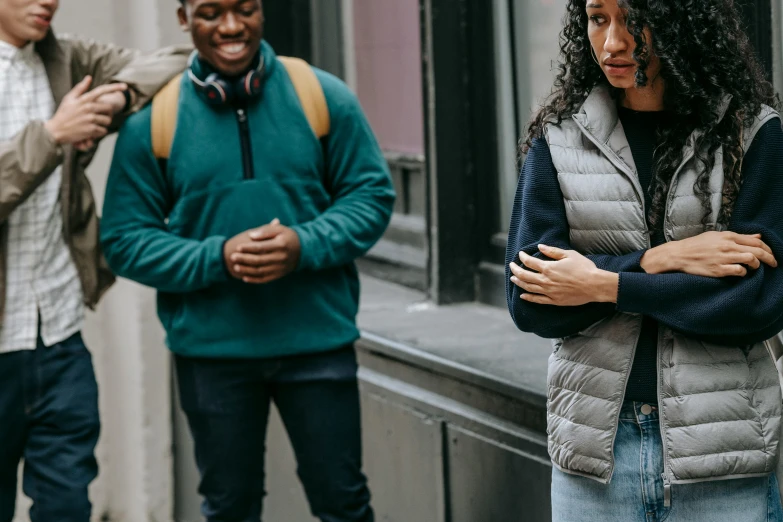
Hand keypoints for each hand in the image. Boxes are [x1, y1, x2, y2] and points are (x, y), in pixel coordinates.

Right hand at [44, 76, 127, 145]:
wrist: (56, 131)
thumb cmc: (63, 114)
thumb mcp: (69, 99)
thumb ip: (80, 88)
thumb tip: (89, 77)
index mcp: (84, 99)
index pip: (101, 91)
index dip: (114, 87)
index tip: (125, 86)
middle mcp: (88, 108)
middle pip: (109, 108)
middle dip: (107, 113)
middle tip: (101, 116)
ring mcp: (90, 119)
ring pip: (108, 120)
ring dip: (103, 124)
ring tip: (94, 124)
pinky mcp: (91, 130)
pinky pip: (104, 130)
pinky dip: (99, 132)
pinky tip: (92, 131)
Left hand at [223, 219, 301, 283]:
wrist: (303, 250)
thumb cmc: (287, 237)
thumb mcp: (280, 230)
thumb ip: (266, 231)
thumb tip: (251, 236)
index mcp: (281, 245)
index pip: (261, 247)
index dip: (248, 248)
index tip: (238, 247)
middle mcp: (281, 257)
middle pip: (259, 260)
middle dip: (244, 259)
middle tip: (232, 257)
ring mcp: (281, 267)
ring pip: (261, 271)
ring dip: (247, 270)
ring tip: (235, 267)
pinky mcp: (279, 274)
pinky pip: (265, 279)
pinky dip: (254, 280)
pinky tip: (244, 278)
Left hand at [509, 245, 617, 305]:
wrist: (594, 285)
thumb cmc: (584, 268)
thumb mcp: (569, 255)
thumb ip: (553, 251)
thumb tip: (540, 247)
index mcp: (549, 268)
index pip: (529, 262)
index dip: (522, 257)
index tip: (520, 254)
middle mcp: (545, 280)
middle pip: (524, 275)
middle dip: (515, 270)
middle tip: (511, 266)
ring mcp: (549, 292)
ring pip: (528, 287)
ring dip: (519, 283)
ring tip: (513, 279)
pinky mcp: (554, 301)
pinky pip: (537, 300)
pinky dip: (528, 297)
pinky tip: (522, 295)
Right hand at [641, 231, 776, 276]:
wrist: (679, 254)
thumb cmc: (697, 245)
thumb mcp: (717, 236)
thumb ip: (738, 236)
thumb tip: (758, 235)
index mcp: (728, 236)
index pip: (756, 241)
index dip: (767, 248)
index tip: (771, 254)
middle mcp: (727, 246)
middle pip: (757, 251)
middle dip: (769, 258)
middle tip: (774, 264)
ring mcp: (723, 258)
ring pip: (751, 260)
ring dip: (756, 265)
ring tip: (755, 268)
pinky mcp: (718, 270)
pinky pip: (739, 271)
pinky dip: (743, 272)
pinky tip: (740, 272)